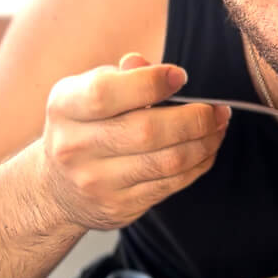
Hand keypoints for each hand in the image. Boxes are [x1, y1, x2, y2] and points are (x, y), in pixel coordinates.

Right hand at [39, 53, 230, 230]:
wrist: (58, 188)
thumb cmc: (86, 125)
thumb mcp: (89, 91)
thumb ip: (123, 76)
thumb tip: (158, 70)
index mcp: (66, 107)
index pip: (105, 94)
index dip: (149, 83)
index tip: (180, 76)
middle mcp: (75, 147)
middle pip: (146, 131)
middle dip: (194, 118)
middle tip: (218, 109)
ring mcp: (96, 182)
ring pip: (166, 162)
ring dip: (204, 142)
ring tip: (219, 125)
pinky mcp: (119, 207)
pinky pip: (171, 184)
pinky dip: (198, 164)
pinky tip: (207, 148)